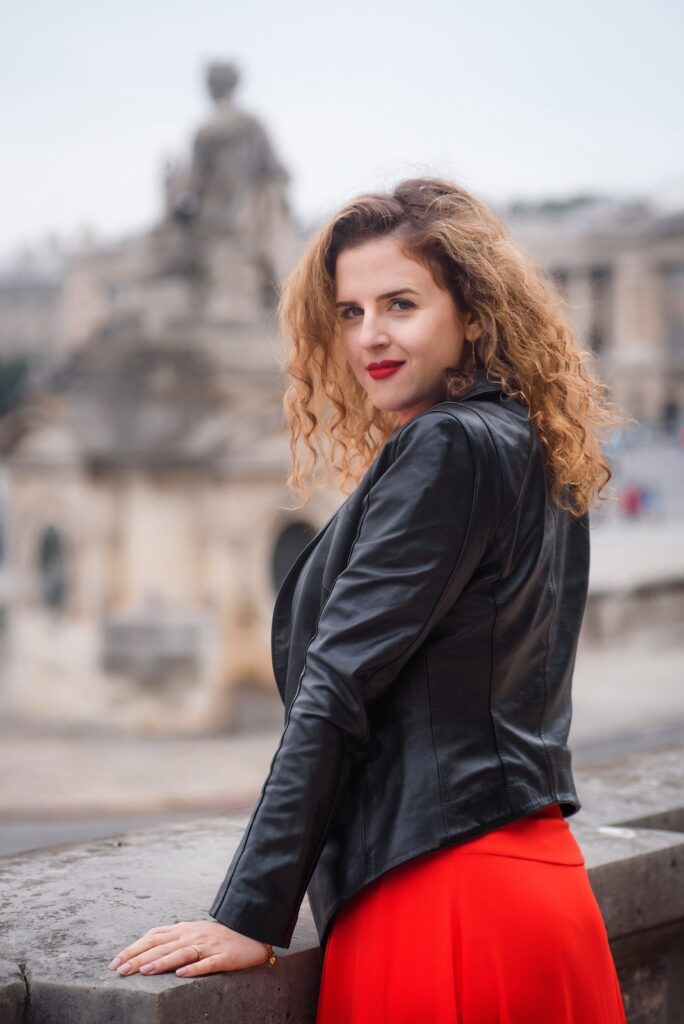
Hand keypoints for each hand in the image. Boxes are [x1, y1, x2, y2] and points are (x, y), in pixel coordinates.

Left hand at [108, 919, 272, 976]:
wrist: (252, 931)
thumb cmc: (219, 935)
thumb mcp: (193, 932)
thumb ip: (172, 937)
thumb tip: (145, 946)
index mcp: (184, 929)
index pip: (153, 937)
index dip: (133, 949)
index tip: (115, 962)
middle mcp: (193, 935)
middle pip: (162, 946)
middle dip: (139, 958)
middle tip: (120, 970)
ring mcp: (208, 945)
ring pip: (182, 953)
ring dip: (162, 961)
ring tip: (145, 971)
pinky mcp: (224, 956)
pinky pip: (208, 963)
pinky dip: (194, 968)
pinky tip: (181, 974)